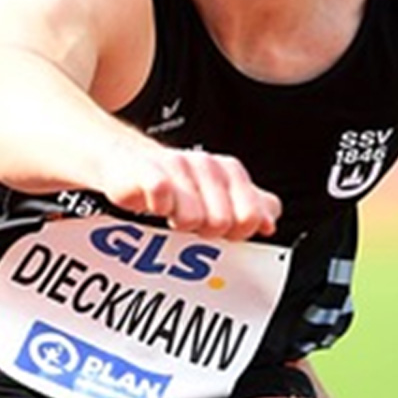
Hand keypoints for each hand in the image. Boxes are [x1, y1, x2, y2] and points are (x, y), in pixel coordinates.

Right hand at [99, 143, 280, 239]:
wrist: (127, 163)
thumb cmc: (174, 184)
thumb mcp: (218, 194)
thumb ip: (250, 208)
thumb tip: (270, 221)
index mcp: (229, 172)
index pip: (250, 216)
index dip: (237, 233)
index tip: (221, 231)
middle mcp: (206, 166)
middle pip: (221, 224)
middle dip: (204, 233)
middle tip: (188, 224)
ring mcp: (177, 166)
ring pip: (191, 218)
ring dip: (176, 226)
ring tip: (168, 215)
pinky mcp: (146, 170)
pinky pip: (160, 198)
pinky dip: (155, 209)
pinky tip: (151, 206)